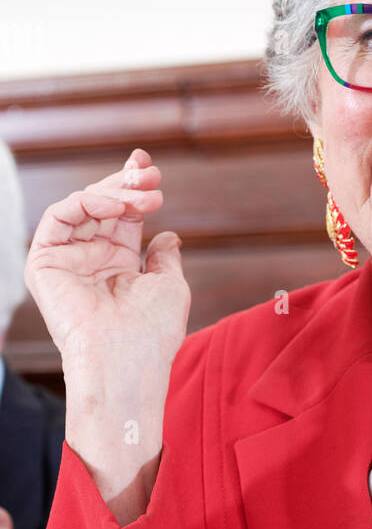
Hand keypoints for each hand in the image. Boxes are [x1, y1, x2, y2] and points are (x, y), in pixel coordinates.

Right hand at [24, 146, 189, 374]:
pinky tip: (116, 205)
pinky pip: (59, 217)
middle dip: (126, 183)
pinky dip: (86, 202)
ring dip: (115, 192)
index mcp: (118, 265)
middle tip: (152, 173)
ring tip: (145, 194)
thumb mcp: (169, 284)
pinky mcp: (44, 263)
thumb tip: (168, 234)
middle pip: (102, 205)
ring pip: (82, 206)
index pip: (122, 216)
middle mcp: (91, 260)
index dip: (132, 188)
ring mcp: (67, 260)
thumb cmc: (152, 331)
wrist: (126, 359)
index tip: (151, 168)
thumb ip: (164, 256)